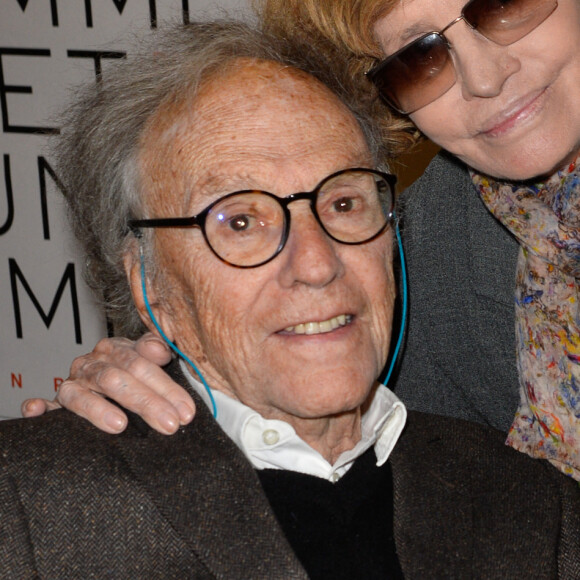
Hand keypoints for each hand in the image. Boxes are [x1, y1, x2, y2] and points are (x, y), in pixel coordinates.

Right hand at [21, 333, 194, 434]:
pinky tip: (37, 410)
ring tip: (120, 425)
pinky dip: (39, 409)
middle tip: (170, 425)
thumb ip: (158, 349)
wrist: (109, 383)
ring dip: (98, 409)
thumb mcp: (151, 360)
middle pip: (117, 379)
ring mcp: (72, 384)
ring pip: (81, 394)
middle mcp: (92, 364)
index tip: (186, 410)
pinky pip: (45, 407)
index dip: (166, 387)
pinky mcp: (55, 406)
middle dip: (146, 403)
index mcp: (116, 349)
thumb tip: (160, 350)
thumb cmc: (136, 375)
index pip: (141, 363)